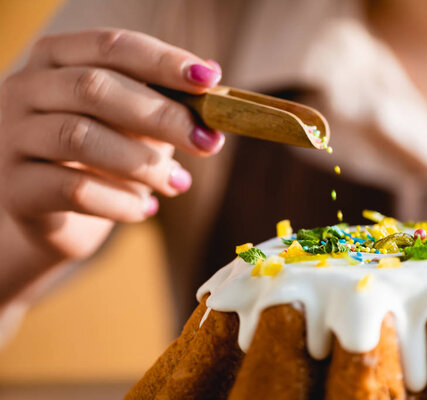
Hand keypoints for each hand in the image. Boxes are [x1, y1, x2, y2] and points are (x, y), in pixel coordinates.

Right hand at [0, 28, 224, 262]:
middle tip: (207, 142)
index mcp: (56, 58)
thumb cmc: (102, 156)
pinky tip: (146, 209)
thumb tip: (210, 73)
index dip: (162, 60)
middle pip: (93, 88)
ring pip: (80, 137)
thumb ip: (164, 100)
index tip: (209, 79)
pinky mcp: (15, 189)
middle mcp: (24, 89)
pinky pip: (74, 190)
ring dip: (144, 163)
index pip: (111, 46)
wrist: (56, 214)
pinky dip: (121, 201)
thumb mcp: (134, 123)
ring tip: (178, 183)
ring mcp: (12, 138)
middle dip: (161, 115)